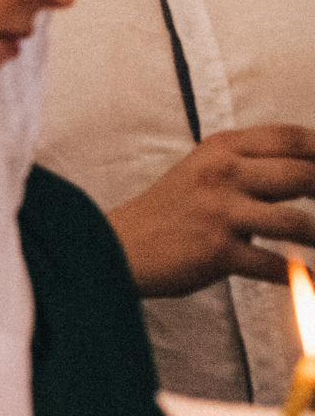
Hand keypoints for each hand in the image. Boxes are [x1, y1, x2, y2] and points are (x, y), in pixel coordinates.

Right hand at [107, 125, 314, 296]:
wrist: (119, 246)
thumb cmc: (171, 211)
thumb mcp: (204, 170)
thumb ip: (252, 165)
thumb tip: (311, 171)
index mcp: (220, 149)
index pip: (290, 137)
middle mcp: (221, 174)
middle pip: (304, 175)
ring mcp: (220, 212)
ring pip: (298, 223)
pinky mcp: (218, 251)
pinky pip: (277, 266)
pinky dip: (301, 276)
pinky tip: (311, 278)